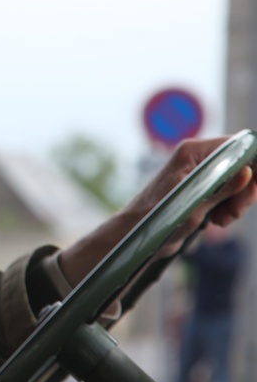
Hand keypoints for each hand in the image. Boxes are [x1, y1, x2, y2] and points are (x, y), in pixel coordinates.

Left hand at [58, 136, 256, 285]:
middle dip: (246, 190)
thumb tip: (247, 172)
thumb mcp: (194, 205)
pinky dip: (228, 207)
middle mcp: (198, 158)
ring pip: (238, 182)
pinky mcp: (201, 188)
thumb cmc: (156, 218)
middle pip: (243, 164)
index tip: (254, 189)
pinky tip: (216, 221)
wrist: (136, 235)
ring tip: (221, 220)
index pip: (239, 145)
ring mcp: (200, 172)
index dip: (254, 165)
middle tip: (233, 213)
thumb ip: (223, 189)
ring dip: (237, 203)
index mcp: (193, 152)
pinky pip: (228, 193)